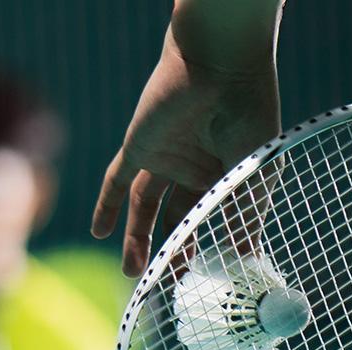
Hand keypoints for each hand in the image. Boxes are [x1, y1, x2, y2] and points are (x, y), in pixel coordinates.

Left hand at [92, 25, 280, 274]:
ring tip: (134, 274)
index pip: (213, 218)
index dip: (210, 248)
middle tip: (170, 282)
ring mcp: (165, 157)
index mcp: (228, 172)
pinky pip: (116, 181)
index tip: (210, 281)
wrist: (221, 66)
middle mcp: (195, 167)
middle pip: (177, 218)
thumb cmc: (250, 115)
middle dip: (172, 250)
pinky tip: (99, 233)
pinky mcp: (139, 147)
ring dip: (138, 240)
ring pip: (146, 208)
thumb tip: (244, 260)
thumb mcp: (251, 175)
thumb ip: (243, 217)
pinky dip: (106, 206)